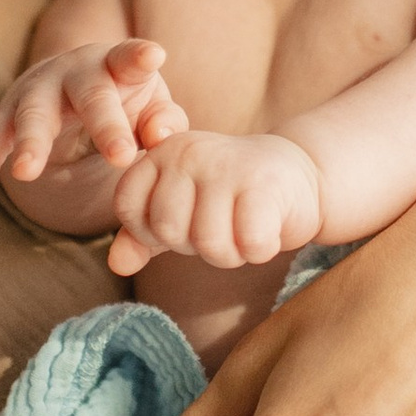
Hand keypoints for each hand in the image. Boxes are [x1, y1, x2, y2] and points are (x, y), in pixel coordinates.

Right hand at [0, 41, 186, 195]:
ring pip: (34, 113)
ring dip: (32, 142)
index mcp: (117, 66)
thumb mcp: (152, 106)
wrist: (70, 88)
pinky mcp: (9, 112)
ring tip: (27, 173)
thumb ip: (165, 122)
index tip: (153, 56)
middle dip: (106, 125)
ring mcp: (39, 90)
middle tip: (122, 157)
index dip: (139, 57)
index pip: (129, 58)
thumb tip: (157, 137)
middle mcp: (76, 71)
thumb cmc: (124, 99)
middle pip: (91, 95)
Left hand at [104, 130, 326, 275]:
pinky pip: (249, 244)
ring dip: (231, 252)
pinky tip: (269, 229)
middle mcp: (189, 151)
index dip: (152, 230)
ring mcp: (226, 165)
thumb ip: (143, 235)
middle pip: (169, 230)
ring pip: (209, 243)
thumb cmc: (232, 198)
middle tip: (223, 223)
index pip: (129, 207)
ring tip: (245, 226)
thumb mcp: (182, 212)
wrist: (300, 175)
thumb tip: (116, 264)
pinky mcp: (265, 185)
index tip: (185, 218)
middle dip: (197, 244)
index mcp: (163, 152)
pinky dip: (260, 250)